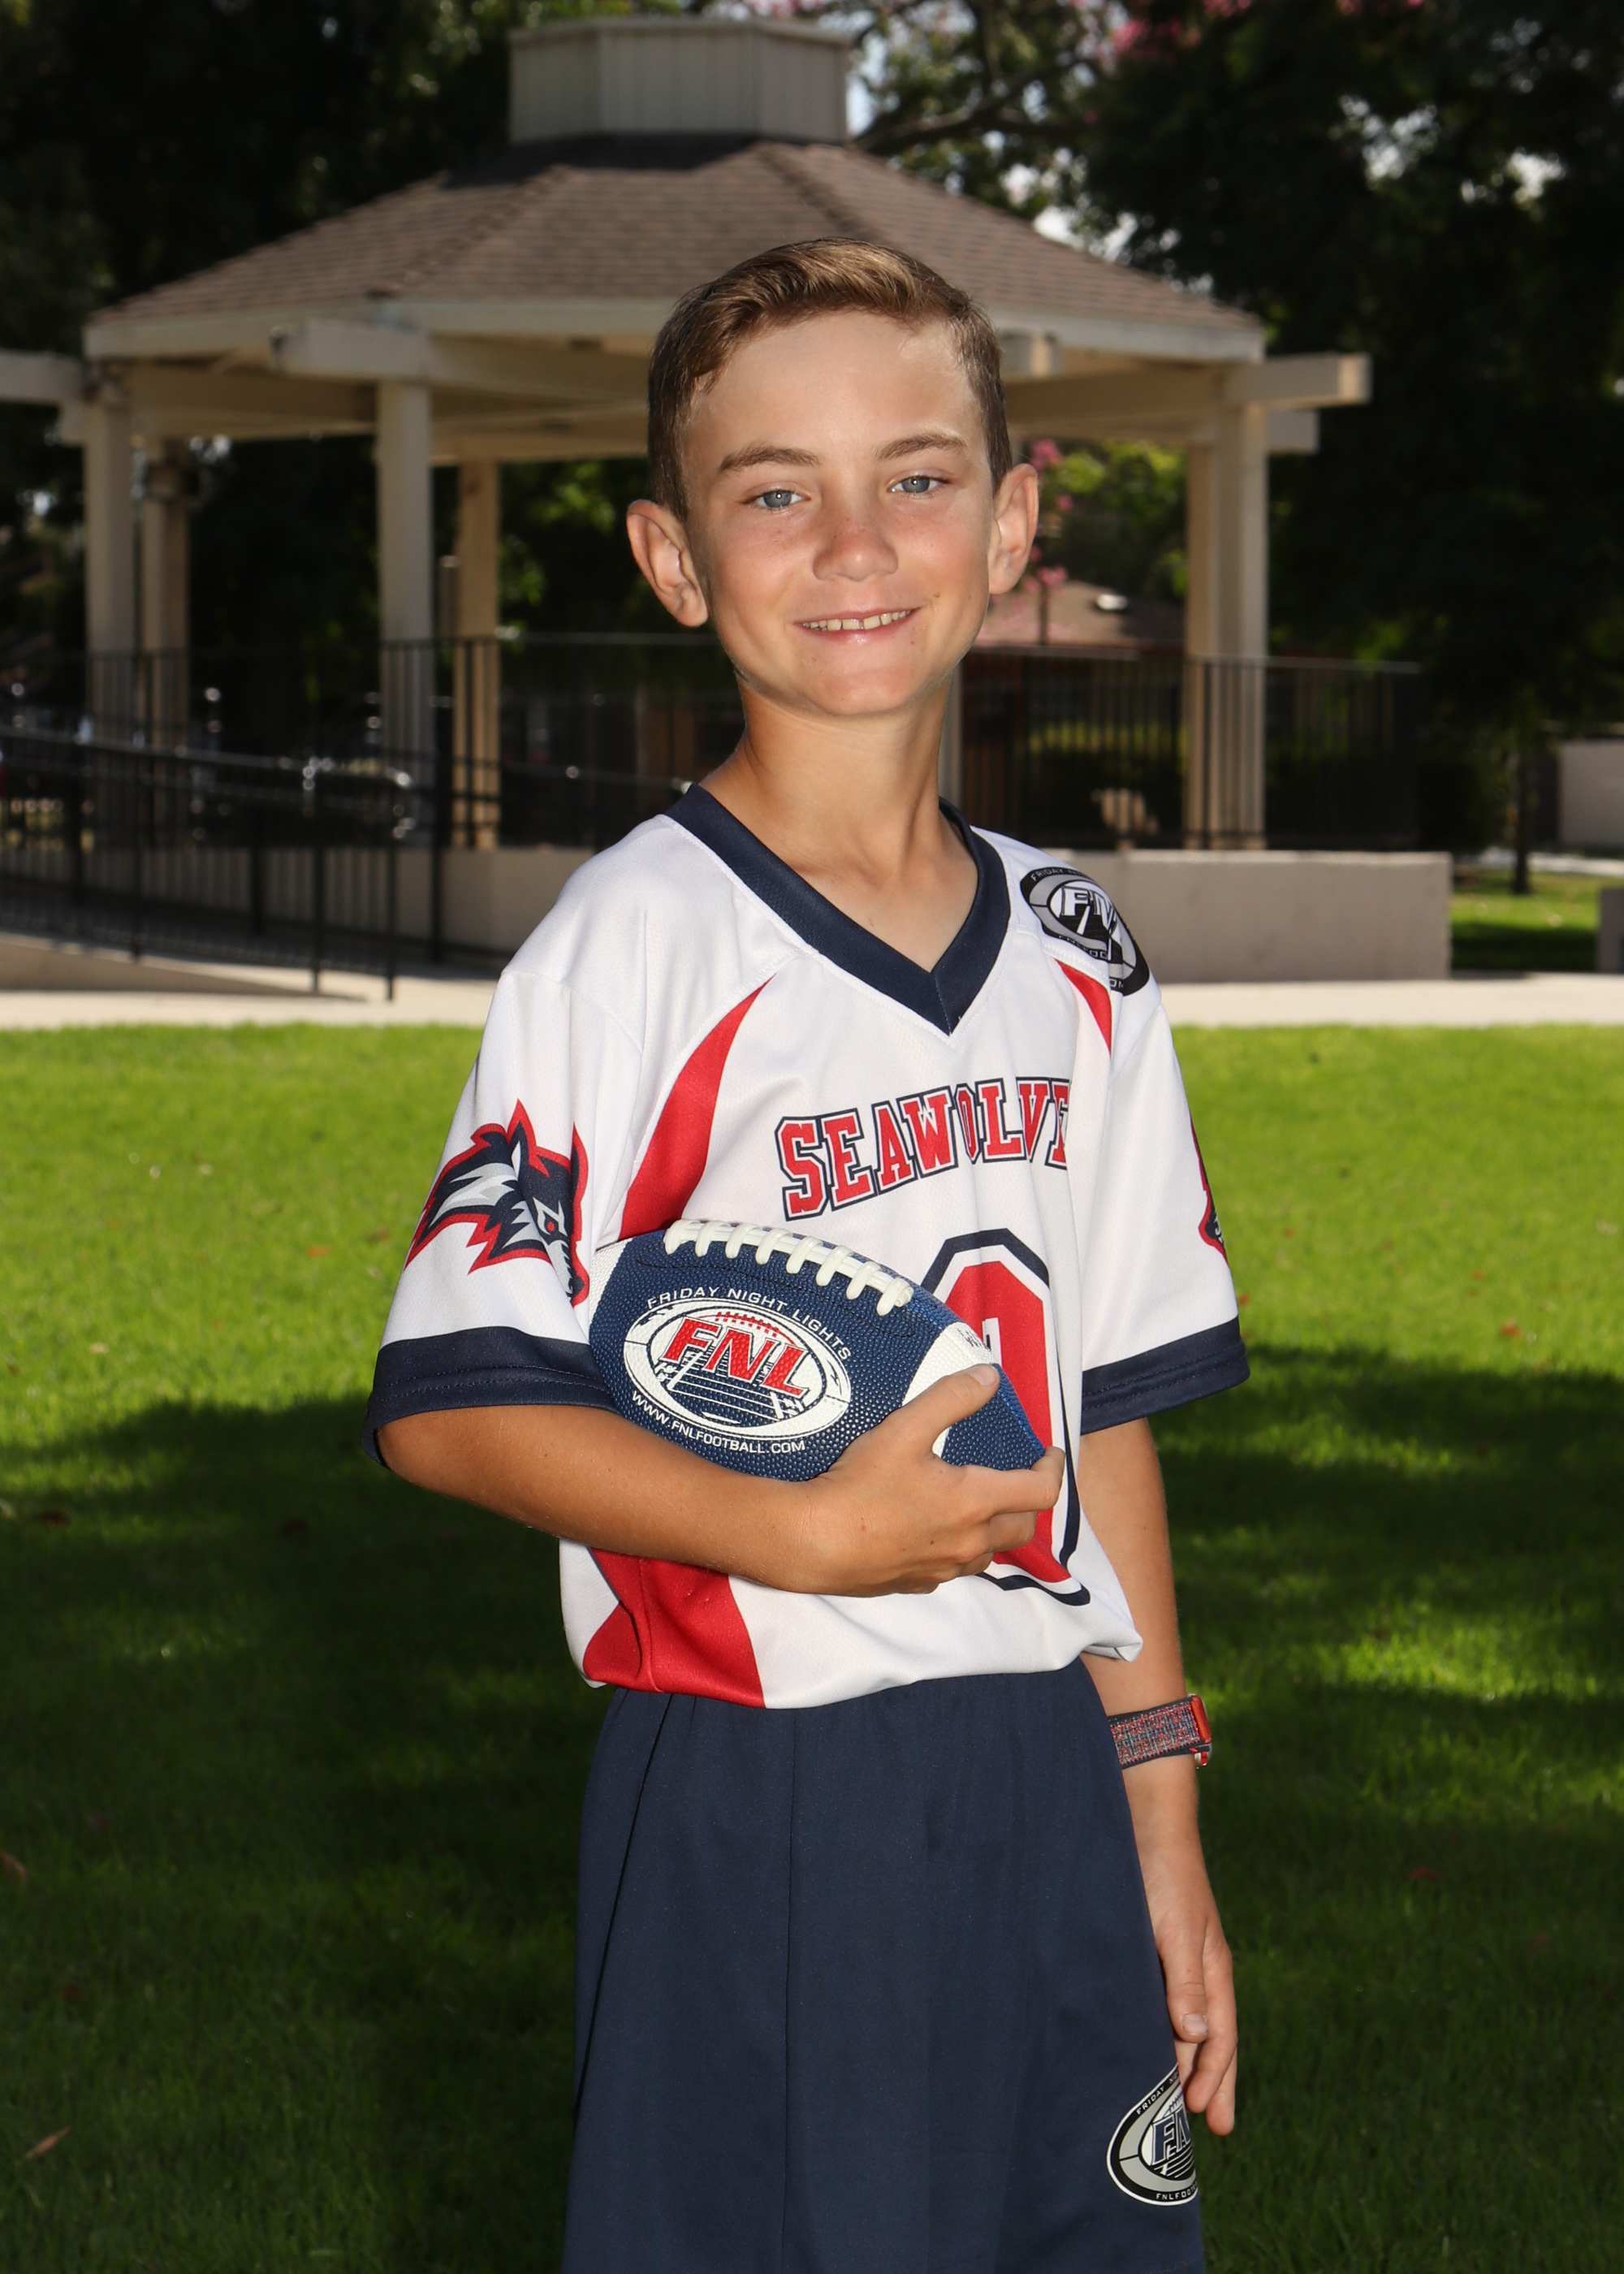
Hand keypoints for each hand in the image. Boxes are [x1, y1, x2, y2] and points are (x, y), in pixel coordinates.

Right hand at [791, 1365, 1063, 1595]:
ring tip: (979, 1504)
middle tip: (1017, 1476)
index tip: (1047, 1453)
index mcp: (975, 1502)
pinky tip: (935, 1531)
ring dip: (996, 1528)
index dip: (1053, 1469)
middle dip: (1028, 1500)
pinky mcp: (916, 1583)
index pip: (1041, 1492)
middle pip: (1023, 1526)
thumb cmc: (859, 1485)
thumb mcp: (905, 1428)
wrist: (813, 1543)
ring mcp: (943, 1569)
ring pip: (990, 1553)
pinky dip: (960, 1548)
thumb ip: (951, 1398)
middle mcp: (968, 1542)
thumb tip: (989, 1377)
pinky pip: (954, 1569)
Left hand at [1123, 1760, 1237, 2133]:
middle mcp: (1199, 1969)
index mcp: (1213, 1969)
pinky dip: (1168, 2031)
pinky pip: (1165, 2001)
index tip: (1204, 2119)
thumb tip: (1198, 2039)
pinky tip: (1156, 2040)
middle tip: (1215, 2129)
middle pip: (1213, 2038)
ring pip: (1189, 2023)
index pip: (1219, 2038)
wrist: (1146, 1818)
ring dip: (1190, 2061)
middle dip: (1214, 2081)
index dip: (1213, 2078)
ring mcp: (1178, 1958)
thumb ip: (1186, 1981)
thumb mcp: (1176, 1928)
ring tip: (1187, 2099)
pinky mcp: (1153, 1945)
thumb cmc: (1163, 1872)